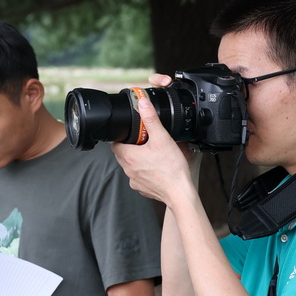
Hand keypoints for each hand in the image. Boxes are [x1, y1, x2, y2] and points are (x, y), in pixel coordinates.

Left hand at [111, 79, 199, 204]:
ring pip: (131, 166)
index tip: (131, 134)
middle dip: (131, 147)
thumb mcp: (162, 138)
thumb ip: (151, 119)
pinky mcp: (143, 188)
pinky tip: (156, 168)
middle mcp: (128, 170)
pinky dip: (145, 172)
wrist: (179, 192)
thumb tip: (143, 103)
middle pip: (122, 154)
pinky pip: (139, 177)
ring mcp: (134, 181)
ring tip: (152, 154)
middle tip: (144, 142)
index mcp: (128, 156)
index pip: (115, 144)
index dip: (122, 137)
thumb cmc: (171, 168)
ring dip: (138, 160)